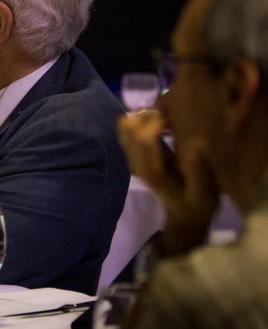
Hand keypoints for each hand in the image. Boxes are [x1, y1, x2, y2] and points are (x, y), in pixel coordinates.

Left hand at [117, 112, 219, 254]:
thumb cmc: (198, 202)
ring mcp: (134, 160)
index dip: (157, 122)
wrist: (185, 214)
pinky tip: (160, 124)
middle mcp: (137, 164)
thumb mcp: (204, 191)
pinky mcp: (135, 157)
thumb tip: (196, 144)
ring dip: (142, 117)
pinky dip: (140, 122)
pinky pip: (128, 133)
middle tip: (170, 113)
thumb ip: (198, 170)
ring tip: (165, 117)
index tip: (175, 118)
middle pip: (129, 130)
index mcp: (153, 170)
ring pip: (125, 129)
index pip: (143, 138)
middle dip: (148, 115)